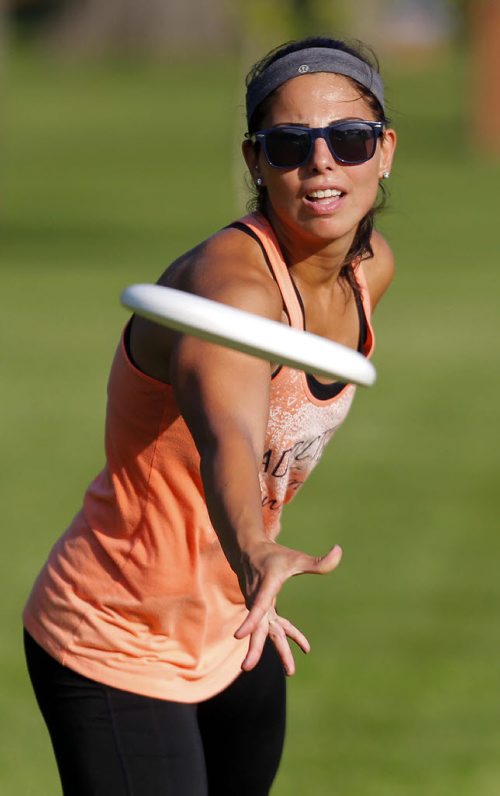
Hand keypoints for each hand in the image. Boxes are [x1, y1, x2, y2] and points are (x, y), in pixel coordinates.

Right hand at [234, 540, 342, 673]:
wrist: (251, 553)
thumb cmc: (274, 555)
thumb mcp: (296, 558)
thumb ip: (318, 561)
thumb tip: (339, 550)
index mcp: (266, 586)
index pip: (257, 606)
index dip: (250, 621)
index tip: (238, 636)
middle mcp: (259, 600)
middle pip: (257, 628)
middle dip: (254, 648)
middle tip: (248, 668)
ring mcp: (260, 608)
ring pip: (267, 632)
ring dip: (278, 650)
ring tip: (291, 671)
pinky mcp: (263, 612)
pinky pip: (276, 628)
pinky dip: (288, 636)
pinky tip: (306, 648)